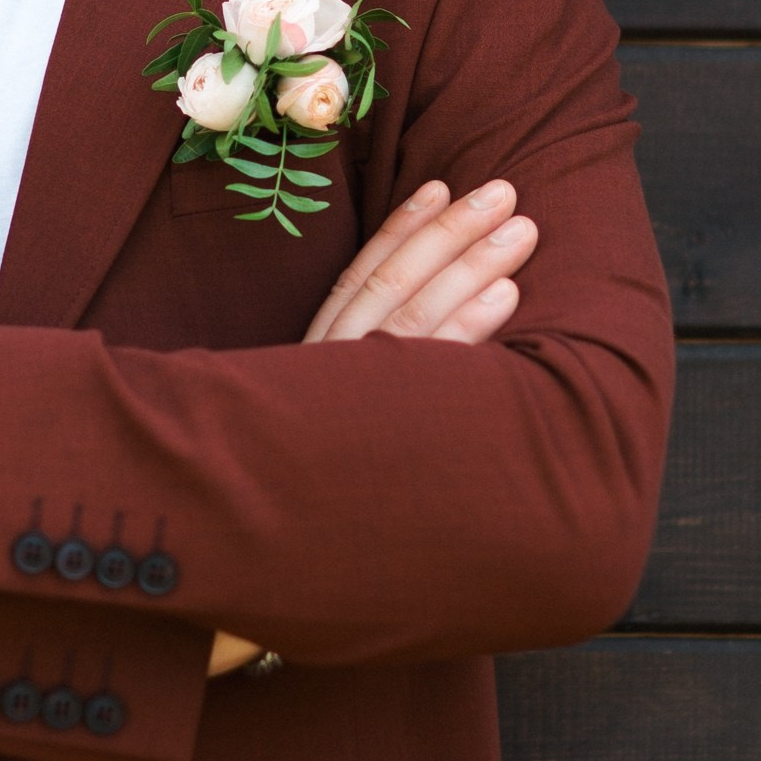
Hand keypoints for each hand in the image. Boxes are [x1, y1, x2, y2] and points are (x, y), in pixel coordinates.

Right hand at [206, 181, 538, 673]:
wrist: (239, 572)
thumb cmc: (291, 499)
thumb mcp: (311, 422)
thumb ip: (347, 382)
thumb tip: (400, 340)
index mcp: (308, 361)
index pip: (359, 280)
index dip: (400, 231)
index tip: (437, 188)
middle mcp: (323, 374)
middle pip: (395, 285)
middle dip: (453, 233)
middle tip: (505, 193)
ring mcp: (347, 404)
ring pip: (419, 317)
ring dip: (474, 265)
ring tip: (521, 231)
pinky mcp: (375, 437)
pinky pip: (433, 374)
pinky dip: (472, 328)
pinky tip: (509, 296)